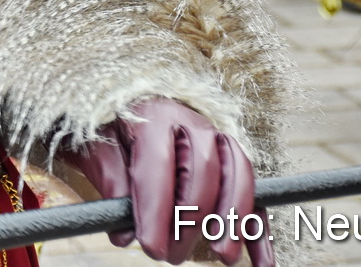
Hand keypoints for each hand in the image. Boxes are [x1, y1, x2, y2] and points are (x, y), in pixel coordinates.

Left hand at [62, 98, 272, 265]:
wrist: (124, 108)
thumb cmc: (110, 132)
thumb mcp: (97, 148)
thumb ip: (110, 184)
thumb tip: (123, 234)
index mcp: (154, 117)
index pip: (160, 164)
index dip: (157, 209)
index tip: (149, 246)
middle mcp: (192, 124)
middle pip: (204, 170)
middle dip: (191, 219)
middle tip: (172, 256)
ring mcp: (218, 140)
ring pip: (238, 176)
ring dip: (235, 219)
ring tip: (224, 257)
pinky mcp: (232, 162)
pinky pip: (253, 194)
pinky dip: (260, 229)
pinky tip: (263, 264)